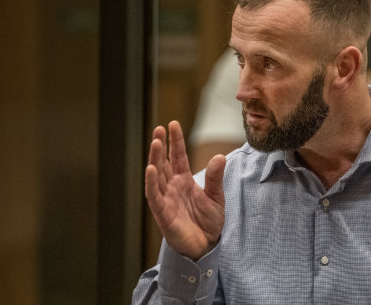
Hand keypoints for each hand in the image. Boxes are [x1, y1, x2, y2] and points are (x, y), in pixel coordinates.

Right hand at [145, 121, 225, 260]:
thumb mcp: (216, 196)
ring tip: (155, 142)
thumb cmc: (208, 222)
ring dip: (155, 159)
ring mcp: (165, 199)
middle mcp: (172, 187)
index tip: (172, 124)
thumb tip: (220, 156)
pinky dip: (151, 182)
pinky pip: (154, 195)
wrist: (206, 247)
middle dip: (160, 145)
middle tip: (159, 128)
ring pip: (157, 175)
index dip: (175, 141)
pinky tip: (151, 168)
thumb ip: (215, 177)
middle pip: (164, 162)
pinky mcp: (162, 213)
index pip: (178, 156)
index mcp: (184, 181)